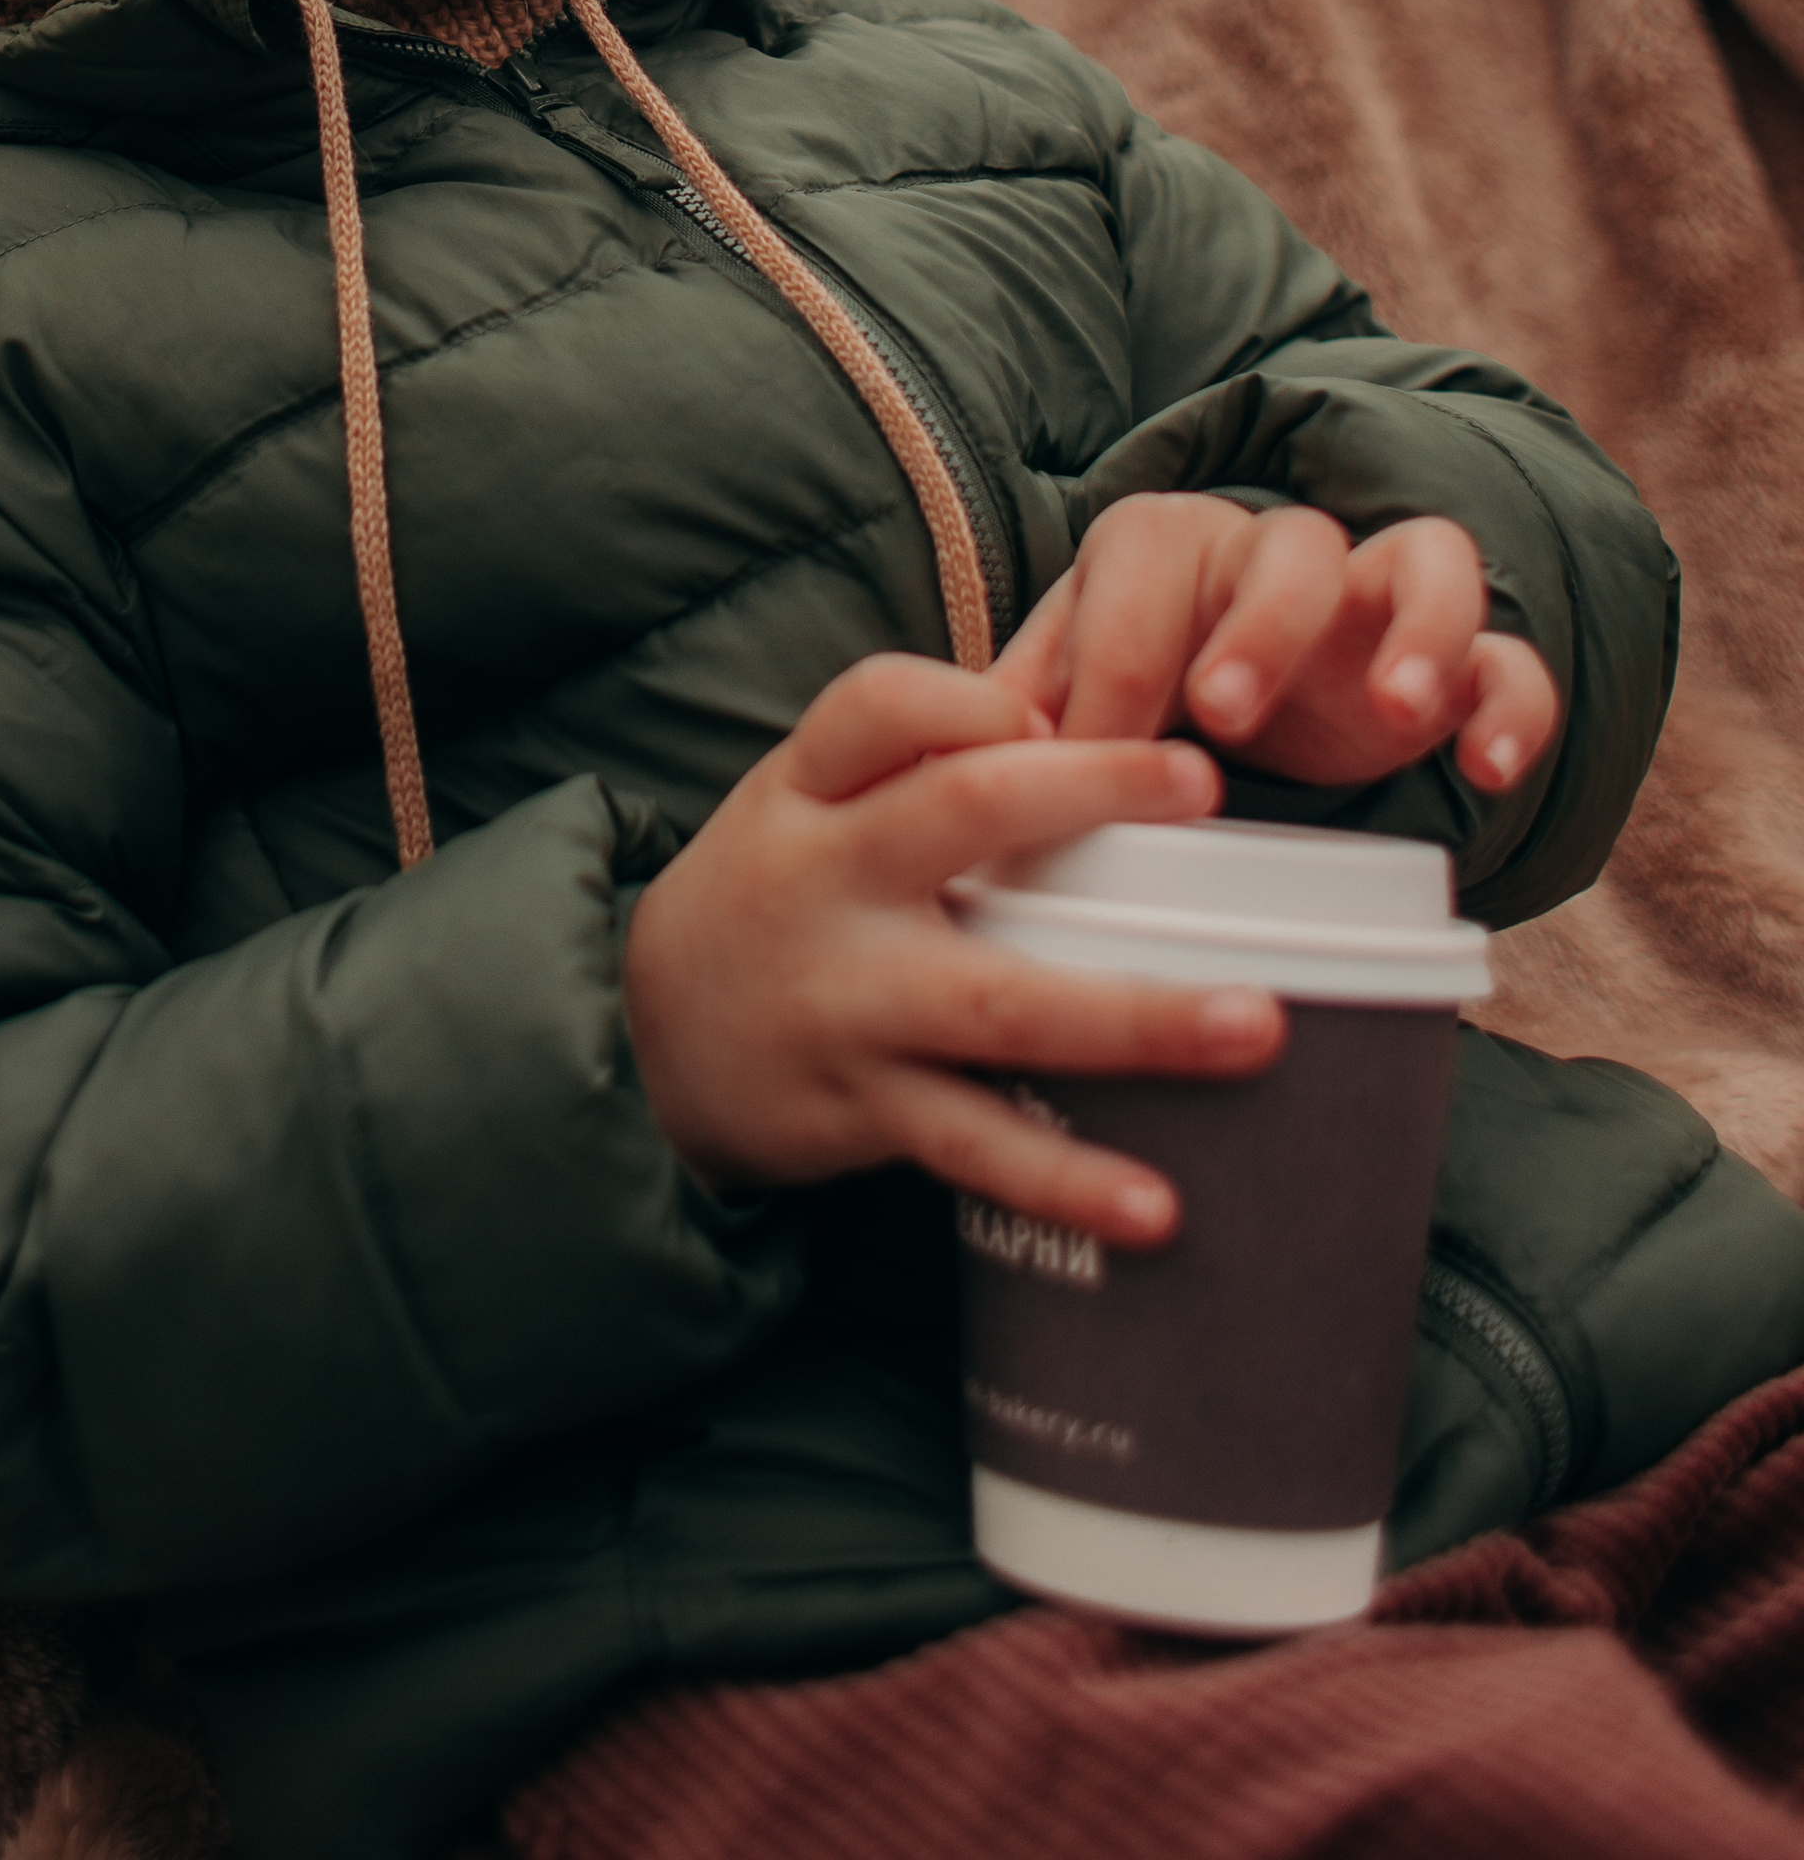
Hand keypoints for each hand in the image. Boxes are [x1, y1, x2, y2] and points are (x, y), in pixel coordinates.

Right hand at [621, 653, 1283, 1245]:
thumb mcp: (803, 800)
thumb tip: (1079, 725)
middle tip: (1204, 783)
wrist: (648, 1041)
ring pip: (997, 1003)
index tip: (1060, 703)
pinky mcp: (864, 1109)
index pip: (878, 705)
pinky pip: (977, 1145)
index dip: (974, 696)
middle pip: (959, 814)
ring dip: (1133, 1017)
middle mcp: (822, 884)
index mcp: (807, 792)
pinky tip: (1156, 1206)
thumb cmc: (775, 892)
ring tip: (1254, 1024)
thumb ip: (914, 758)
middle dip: (1088, 790)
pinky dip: (1066, 1179)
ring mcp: (847, 1003)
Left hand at [997, 494, 1559, 793]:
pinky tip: (1490, 767)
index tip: (1086, 755)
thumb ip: (1016, 713)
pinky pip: (1510, 655)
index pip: (1145, 560)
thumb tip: (947, 760)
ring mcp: (1380, 604)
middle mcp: (1280, 553)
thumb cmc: (1131, 696)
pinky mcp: (1457, 665)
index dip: (1112, 655)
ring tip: (1398, 717)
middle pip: (1290, 541)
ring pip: (1426, 559)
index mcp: (1170, 545)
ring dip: (1418, 632)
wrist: (1230, 719)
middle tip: (1223, 713)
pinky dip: (1513, 700)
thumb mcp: (1063, 696)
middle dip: (1260, 624)